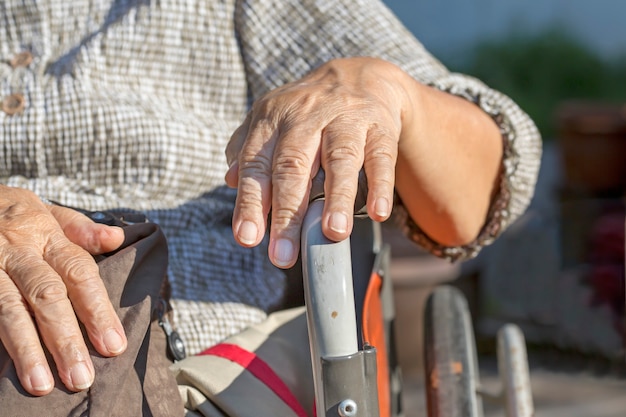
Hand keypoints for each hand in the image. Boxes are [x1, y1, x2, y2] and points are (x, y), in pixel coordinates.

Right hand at [0, 186, 125, 394]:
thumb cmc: (11, 214)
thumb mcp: (46, 210)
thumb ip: (80, 228)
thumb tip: (116, 238)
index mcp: (45, 235)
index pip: (78, 273)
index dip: (97, 310)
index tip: (114, 344)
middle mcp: (17, 252)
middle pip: (46, 296)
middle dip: (65, 339)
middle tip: (82, 376)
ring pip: (8, 311)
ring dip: (26, 351)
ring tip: (42, 385)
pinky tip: (5, 370)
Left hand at [225, 57, 408, 267]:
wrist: (361, 75)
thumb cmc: (308, 109)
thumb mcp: (272, 119)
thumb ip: (248, 148)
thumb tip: (231, 181)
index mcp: (273, 119)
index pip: (257, 164)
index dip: (251, 202)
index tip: (247, 238)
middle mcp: (306, 116)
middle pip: (293, 165)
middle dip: (287, 213)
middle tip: (283, 255)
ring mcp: (346, 118)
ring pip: (340, 158)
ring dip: (336, 198)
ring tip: (332, 234)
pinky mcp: (380, 126)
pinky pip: (381, 155)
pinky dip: (380, 184)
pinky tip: (377, 212)